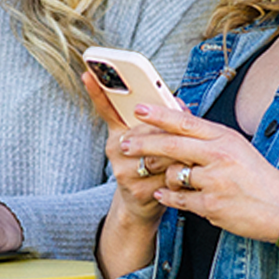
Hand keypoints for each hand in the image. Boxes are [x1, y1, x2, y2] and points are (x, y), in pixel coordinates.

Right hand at [82, 71, 173, 224]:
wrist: (141, 205)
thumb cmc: (153, 165)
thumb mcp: (153, 140)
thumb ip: (164, 119)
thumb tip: (179, 103)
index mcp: (118, 133)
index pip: (107, 109)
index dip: (97, 91)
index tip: (88, 73)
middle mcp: (115, 149)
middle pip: (145, 129)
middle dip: (167, 129)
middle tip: (185, 132)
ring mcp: (123, 170)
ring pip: (157, 152)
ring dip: (177, 153)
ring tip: (190, 155)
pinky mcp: (136, 189)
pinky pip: (165, 174)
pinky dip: (180, 173)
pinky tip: (187, 176)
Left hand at [118, 103, 278, 243]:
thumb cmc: (257, 175)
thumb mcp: (236, 146)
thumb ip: (206, 133)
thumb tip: (178, 111)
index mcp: (224, 138)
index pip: (185, 122)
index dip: (158, 115)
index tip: (138, 109)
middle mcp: (218, 157)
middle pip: (171, 146)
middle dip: (143, 144)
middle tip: (124, 144)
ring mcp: (214, 182)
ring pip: (172, 175)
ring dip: (165, 177)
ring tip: (166, 178)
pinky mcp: (211, 206)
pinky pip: (178, 199)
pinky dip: (168, 197)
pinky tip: (162, 194)